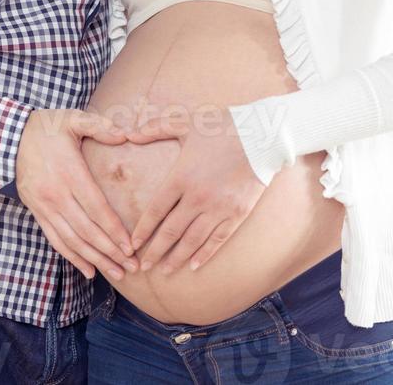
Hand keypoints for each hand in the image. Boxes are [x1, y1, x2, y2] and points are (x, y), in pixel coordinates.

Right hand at [15, 107, 138, 280]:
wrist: (7, 138)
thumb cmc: (46, 127)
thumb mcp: (72, 118)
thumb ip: (99, 125)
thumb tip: (124, 135)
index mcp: (69, 172)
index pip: (96, 207)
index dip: (114, 229)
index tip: (130, 245)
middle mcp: (56, 195)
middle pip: (87, 230)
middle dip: (110, 251)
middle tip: (132, 267)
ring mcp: (45, 207)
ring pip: (73, 240)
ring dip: (95, 259)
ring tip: (117, 273)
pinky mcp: (37, 213)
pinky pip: (56, 240)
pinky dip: (73, 257)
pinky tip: (89, 270)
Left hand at [124, 105, 266, 274]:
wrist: (262, 136)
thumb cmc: (221, 126)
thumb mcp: (186, 122)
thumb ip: (156, 128)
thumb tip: (131, 133)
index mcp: (182, 177)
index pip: (156, 210)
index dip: (143, 229)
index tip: (133, 243)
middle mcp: (197, 197)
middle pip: (171, 231)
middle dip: (155, 250)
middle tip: (143, 266)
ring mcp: (218, 208)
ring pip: (193, 240)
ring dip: (177, 257)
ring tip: (165, 270)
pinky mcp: (237, 214)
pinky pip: (217, 239)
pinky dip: (205, 254)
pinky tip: (194, 265)